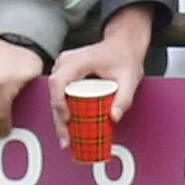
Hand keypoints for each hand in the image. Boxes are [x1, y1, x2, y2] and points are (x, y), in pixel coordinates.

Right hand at [47, 5, 153, 149]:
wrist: (123, 44)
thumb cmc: (124, 57)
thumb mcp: (130, 78)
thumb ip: (125, 98)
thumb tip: (114, 117)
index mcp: (78, 61)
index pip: (58, 81)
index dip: (58, 102)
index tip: (67, 119)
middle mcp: (66, 63)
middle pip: (54, 93)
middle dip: (58, 119)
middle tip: (65, 140)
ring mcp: (63, 68)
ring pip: (55, 96)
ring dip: (59, 118)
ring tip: (66, 139)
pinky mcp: (65, 75)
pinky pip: (60, 93)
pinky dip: (62, 110)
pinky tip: (67, 127)